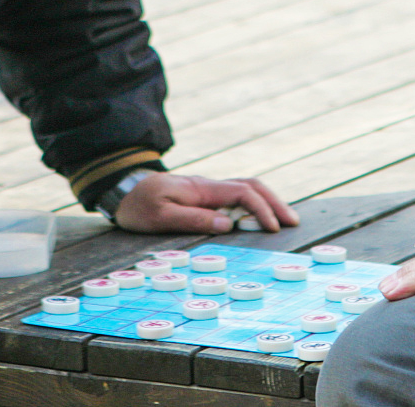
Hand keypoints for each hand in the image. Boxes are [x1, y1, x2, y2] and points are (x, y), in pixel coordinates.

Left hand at [115, 173, 299, 233]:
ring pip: (247, 189)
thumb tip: (227, 225)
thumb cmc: (139, 205)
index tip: (273, 229)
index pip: (242, 194)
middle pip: (252, 186)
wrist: (122, 190)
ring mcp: (208, 190)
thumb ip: (193, 219)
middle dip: (275, 203)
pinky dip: (254, 203)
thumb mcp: (160, 216)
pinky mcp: (205, 196)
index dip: (261, 210)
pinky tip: (260, 216)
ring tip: (284, 219)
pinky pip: (237, 196)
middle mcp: (210, 186)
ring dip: (268, 202)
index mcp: (203, 189)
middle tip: (292, 222)